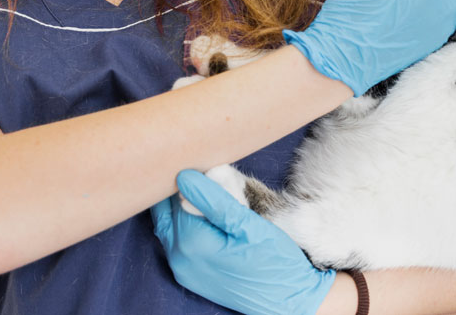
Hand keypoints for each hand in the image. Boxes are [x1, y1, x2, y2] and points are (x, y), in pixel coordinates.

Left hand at [151, 169, 334, 314]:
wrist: (290, 299)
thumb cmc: (274, 260)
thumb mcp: (248, 225)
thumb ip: (213, 200)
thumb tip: (183, 176)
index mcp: (190, 243)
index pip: (172, 195)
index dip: (183, 174)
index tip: (195, 156)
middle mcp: (179, 258)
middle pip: (165, 209)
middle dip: (178, 188)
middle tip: (199, 166)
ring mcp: (183, 268)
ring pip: (169, 222)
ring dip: (180, 203)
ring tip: (204, 185)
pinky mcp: (190, 274)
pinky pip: (176, 238)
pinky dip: (185, 220)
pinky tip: (204, 210)